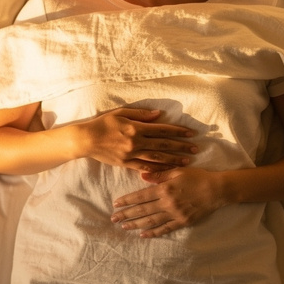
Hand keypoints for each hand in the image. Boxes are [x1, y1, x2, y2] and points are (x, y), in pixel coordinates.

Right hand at [78, 108, 197, 172]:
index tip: (191, 133)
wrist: (86, 140)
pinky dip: (158, 170)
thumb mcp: (122, 113)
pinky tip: (168, 170)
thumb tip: (159, 115)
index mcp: (136, 128)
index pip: (162, 130)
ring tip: (187, 161)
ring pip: (157, 159)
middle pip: (164, 145)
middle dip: (181, 147)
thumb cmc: (103, 123)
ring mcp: (132, 155)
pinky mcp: (126, 164)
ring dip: (173, 160)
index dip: (178, 131)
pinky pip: (145, 168)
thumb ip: (141, 114)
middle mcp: (136, 142)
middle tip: (196, 149)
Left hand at [110, 168, 225, 237]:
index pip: (141, 196)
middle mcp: (167, 203)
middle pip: (143, 210)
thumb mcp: (178, 171)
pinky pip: (165, 229)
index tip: (116, 204)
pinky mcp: (182, 222)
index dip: (127, 200)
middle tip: (114, 219)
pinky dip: (153, 232)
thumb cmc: (197, 177)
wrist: (216, 190)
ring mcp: (175, 214)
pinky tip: (143, 235)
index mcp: (165, 189)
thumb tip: (142, 176)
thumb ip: (159, 174)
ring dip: (136, 224)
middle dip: (127, 214)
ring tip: (124, 227)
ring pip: (151, 221)